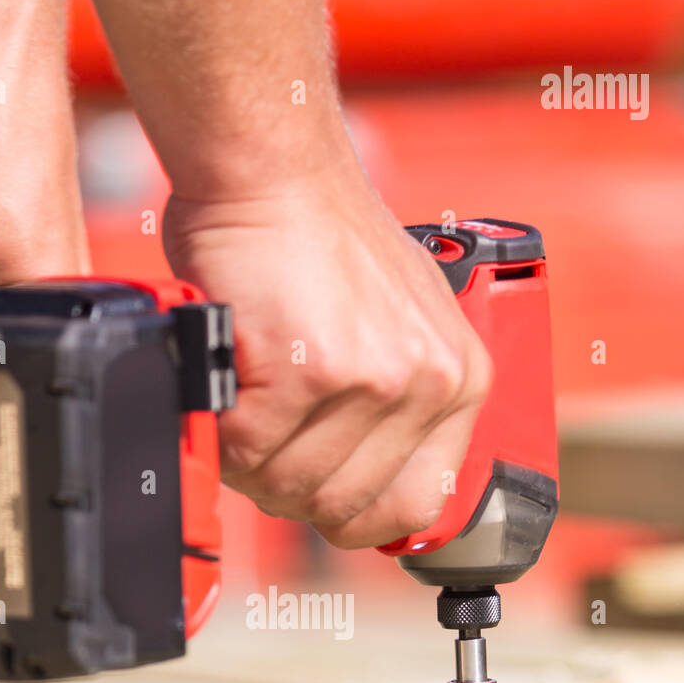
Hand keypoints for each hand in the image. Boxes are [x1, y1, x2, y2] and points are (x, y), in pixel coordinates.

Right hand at [163, 174, 491, 548]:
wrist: (272, 169)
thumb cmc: (320, 241)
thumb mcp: (399, 322)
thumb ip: (396, 406)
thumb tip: (359, 487)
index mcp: (462, 380)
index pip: (417, 507)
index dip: (356, 513)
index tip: (320, 494)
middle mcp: (431, 384)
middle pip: (340, 507)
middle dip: (286, 483)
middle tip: (260, 432)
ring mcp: (374, 380)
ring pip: (289, 486)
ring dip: (249, 460)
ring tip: (243, 403)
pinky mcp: (310, 373)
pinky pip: (246, 452)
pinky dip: (221, 431)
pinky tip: (228, 383)